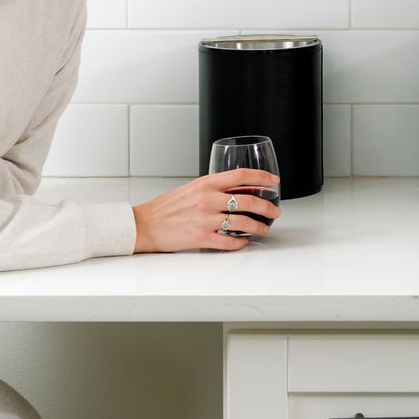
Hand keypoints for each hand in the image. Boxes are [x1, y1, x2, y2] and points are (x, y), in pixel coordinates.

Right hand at [133, 170, 280, 252]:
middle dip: (267, 207)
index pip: (241, 175)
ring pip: (243, 222)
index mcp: (206, 183)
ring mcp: (205, 219)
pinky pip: (229, 241)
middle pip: (249, 200)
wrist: (144, 225)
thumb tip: (237, 189)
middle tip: (275, 211)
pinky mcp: (200, 237)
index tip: (275, 182)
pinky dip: (240, 243)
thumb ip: (213, 188)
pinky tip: (244, 242)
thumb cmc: (166, 207)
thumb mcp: (192, 189)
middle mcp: (208, 199)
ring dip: (258, 227)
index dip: (262, 177)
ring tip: (264, 229)